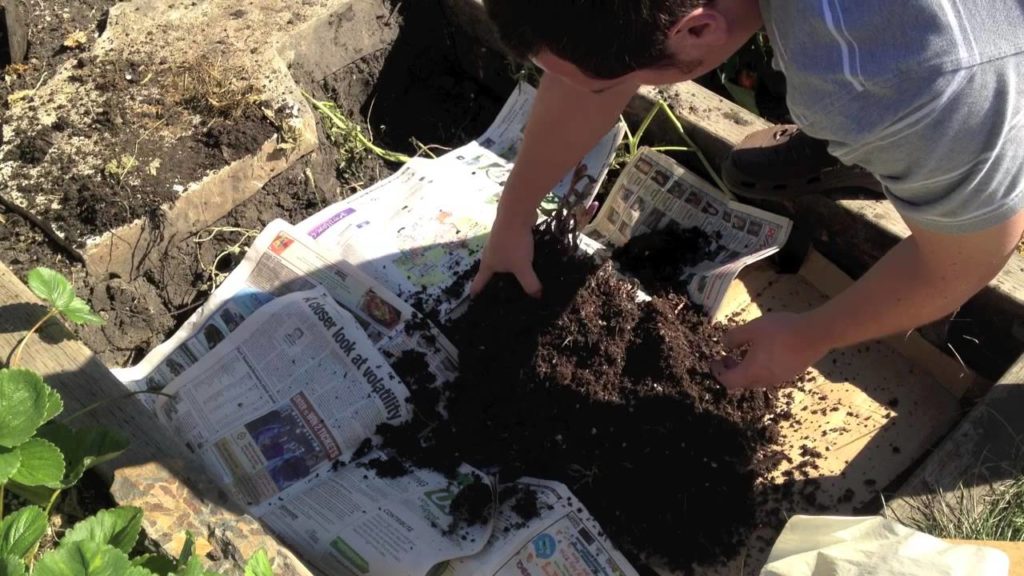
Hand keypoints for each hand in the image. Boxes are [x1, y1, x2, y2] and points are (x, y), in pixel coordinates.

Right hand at [470, 215, 542, 297]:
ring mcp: (498, 243)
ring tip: (515, 277)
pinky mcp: (508, 235)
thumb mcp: (522, 266)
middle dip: (493, 281)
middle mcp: (490, 254)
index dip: (476, 291)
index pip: (479, 282)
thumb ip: (530, 283)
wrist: (516, 213)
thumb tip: (537, 297)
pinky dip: (515, 257)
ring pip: (501, 260)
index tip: (473, 299)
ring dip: (506, 268)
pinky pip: (510, 250)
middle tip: (500, 293)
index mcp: (488, 264)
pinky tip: (525, 259)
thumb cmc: (513, 243)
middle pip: (490, 271)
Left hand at [712, 312, 830, 390]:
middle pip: (742, 382)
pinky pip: (770, 374)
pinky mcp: (792, 373)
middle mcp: (765, 380)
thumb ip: (734, 337)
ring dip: (747, 368)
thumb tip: (724, 345)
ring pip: (757, 379)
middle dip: (732, 370)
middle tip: (728, 356)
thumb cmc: (781, 331)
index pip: (728, 381)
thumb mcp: (752, 329)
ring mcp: (780, 378)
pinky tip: (766, 351)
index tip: (715, 361)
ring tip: (747, 351)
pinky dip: (761, 367)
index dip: (718, 372)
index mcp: (752, 372)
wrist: (816, 334)